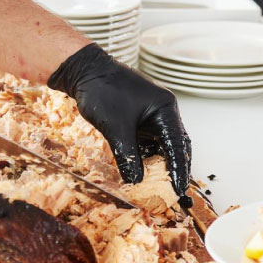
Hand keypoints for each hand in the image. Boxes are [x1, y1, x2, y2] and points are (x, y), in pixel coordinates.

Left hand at [48, 44, 191, 197]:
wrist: (83, 71)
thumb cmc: (102, 92)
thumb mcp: (116, 128)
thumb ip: (128, 156)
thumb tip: (136, 181)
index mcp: (165, 109)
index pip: (178, 145)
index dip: (179, 170)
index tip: (178, 190)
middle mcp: (163, 112)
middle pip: (175, 145)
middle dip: (174, 169)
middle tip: (173, 192)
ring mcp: (150, 115)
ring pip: (160, 145)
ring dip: (158, 164)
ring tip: (157, 186)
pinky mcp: (138, 118)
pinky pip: (147, 141)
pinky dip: (145, 156)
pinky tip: (140, 170)